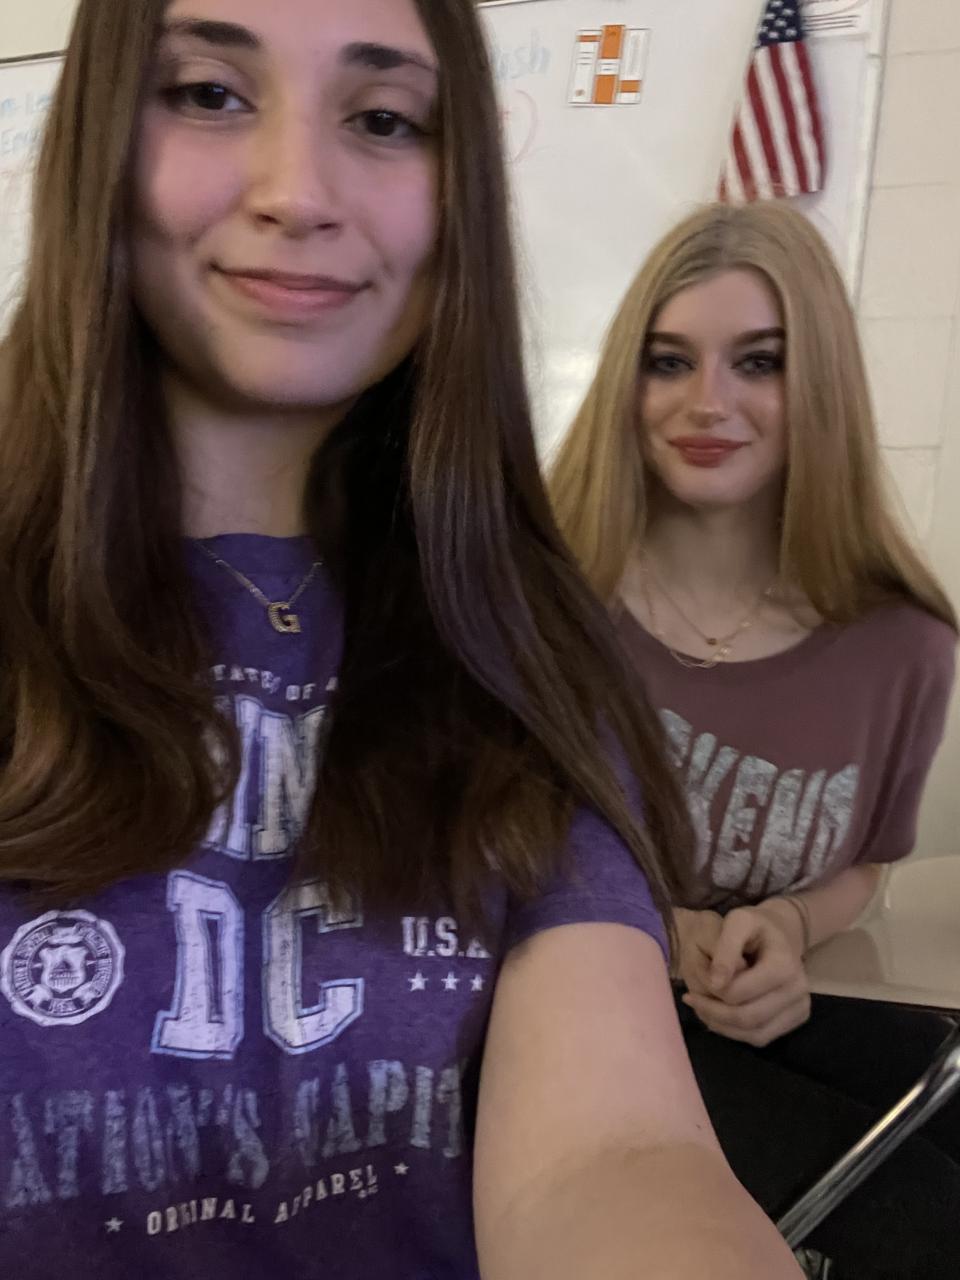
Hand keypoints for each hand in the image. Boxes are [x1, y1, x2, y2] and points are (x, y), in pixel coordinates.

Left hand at [682, 902, 810, 1047]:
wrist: (783, 933)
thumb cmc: (756, 925)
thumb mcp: (738, 921)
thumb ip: (725, 948)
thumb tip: (715, 984)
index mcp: (783, 965)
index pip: (738, 993)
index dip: (711, 992)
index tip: (695, 981)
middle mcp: (797, 990)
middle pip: (748, 1018)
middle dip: (713, 1012)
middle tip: (690, 1000)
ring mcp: (800, 1007)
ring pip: (755, 1034)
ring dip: (723, 1026)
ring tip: (701, 1008)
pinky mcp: (797, 1018)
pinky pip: (763, 1037)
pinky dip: (737, 1032)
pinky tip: (720, 1016)